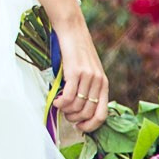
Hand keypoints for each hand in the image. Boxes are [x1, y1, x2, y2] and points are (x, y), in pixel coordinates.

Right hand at [50, 13, 108, 133]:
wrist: (72, 30)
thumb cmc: (77, 52)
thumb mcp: (89, 72)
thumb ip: (88, 89)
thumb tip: (78, 112)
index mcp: (104, 84)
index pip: (102, 115)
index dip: (91, 126)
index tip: (80, 127)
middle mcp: (98, 81)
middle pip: (87, 113)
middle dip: (74, 118)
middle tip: (65, 113)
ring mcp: (88, 77)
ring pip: (76, 107)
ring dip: (65, 110)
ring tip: (59, 104)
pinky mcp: (75, 72)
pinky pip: (68, 97)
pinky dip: (60, 103)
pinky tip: (55, 100)